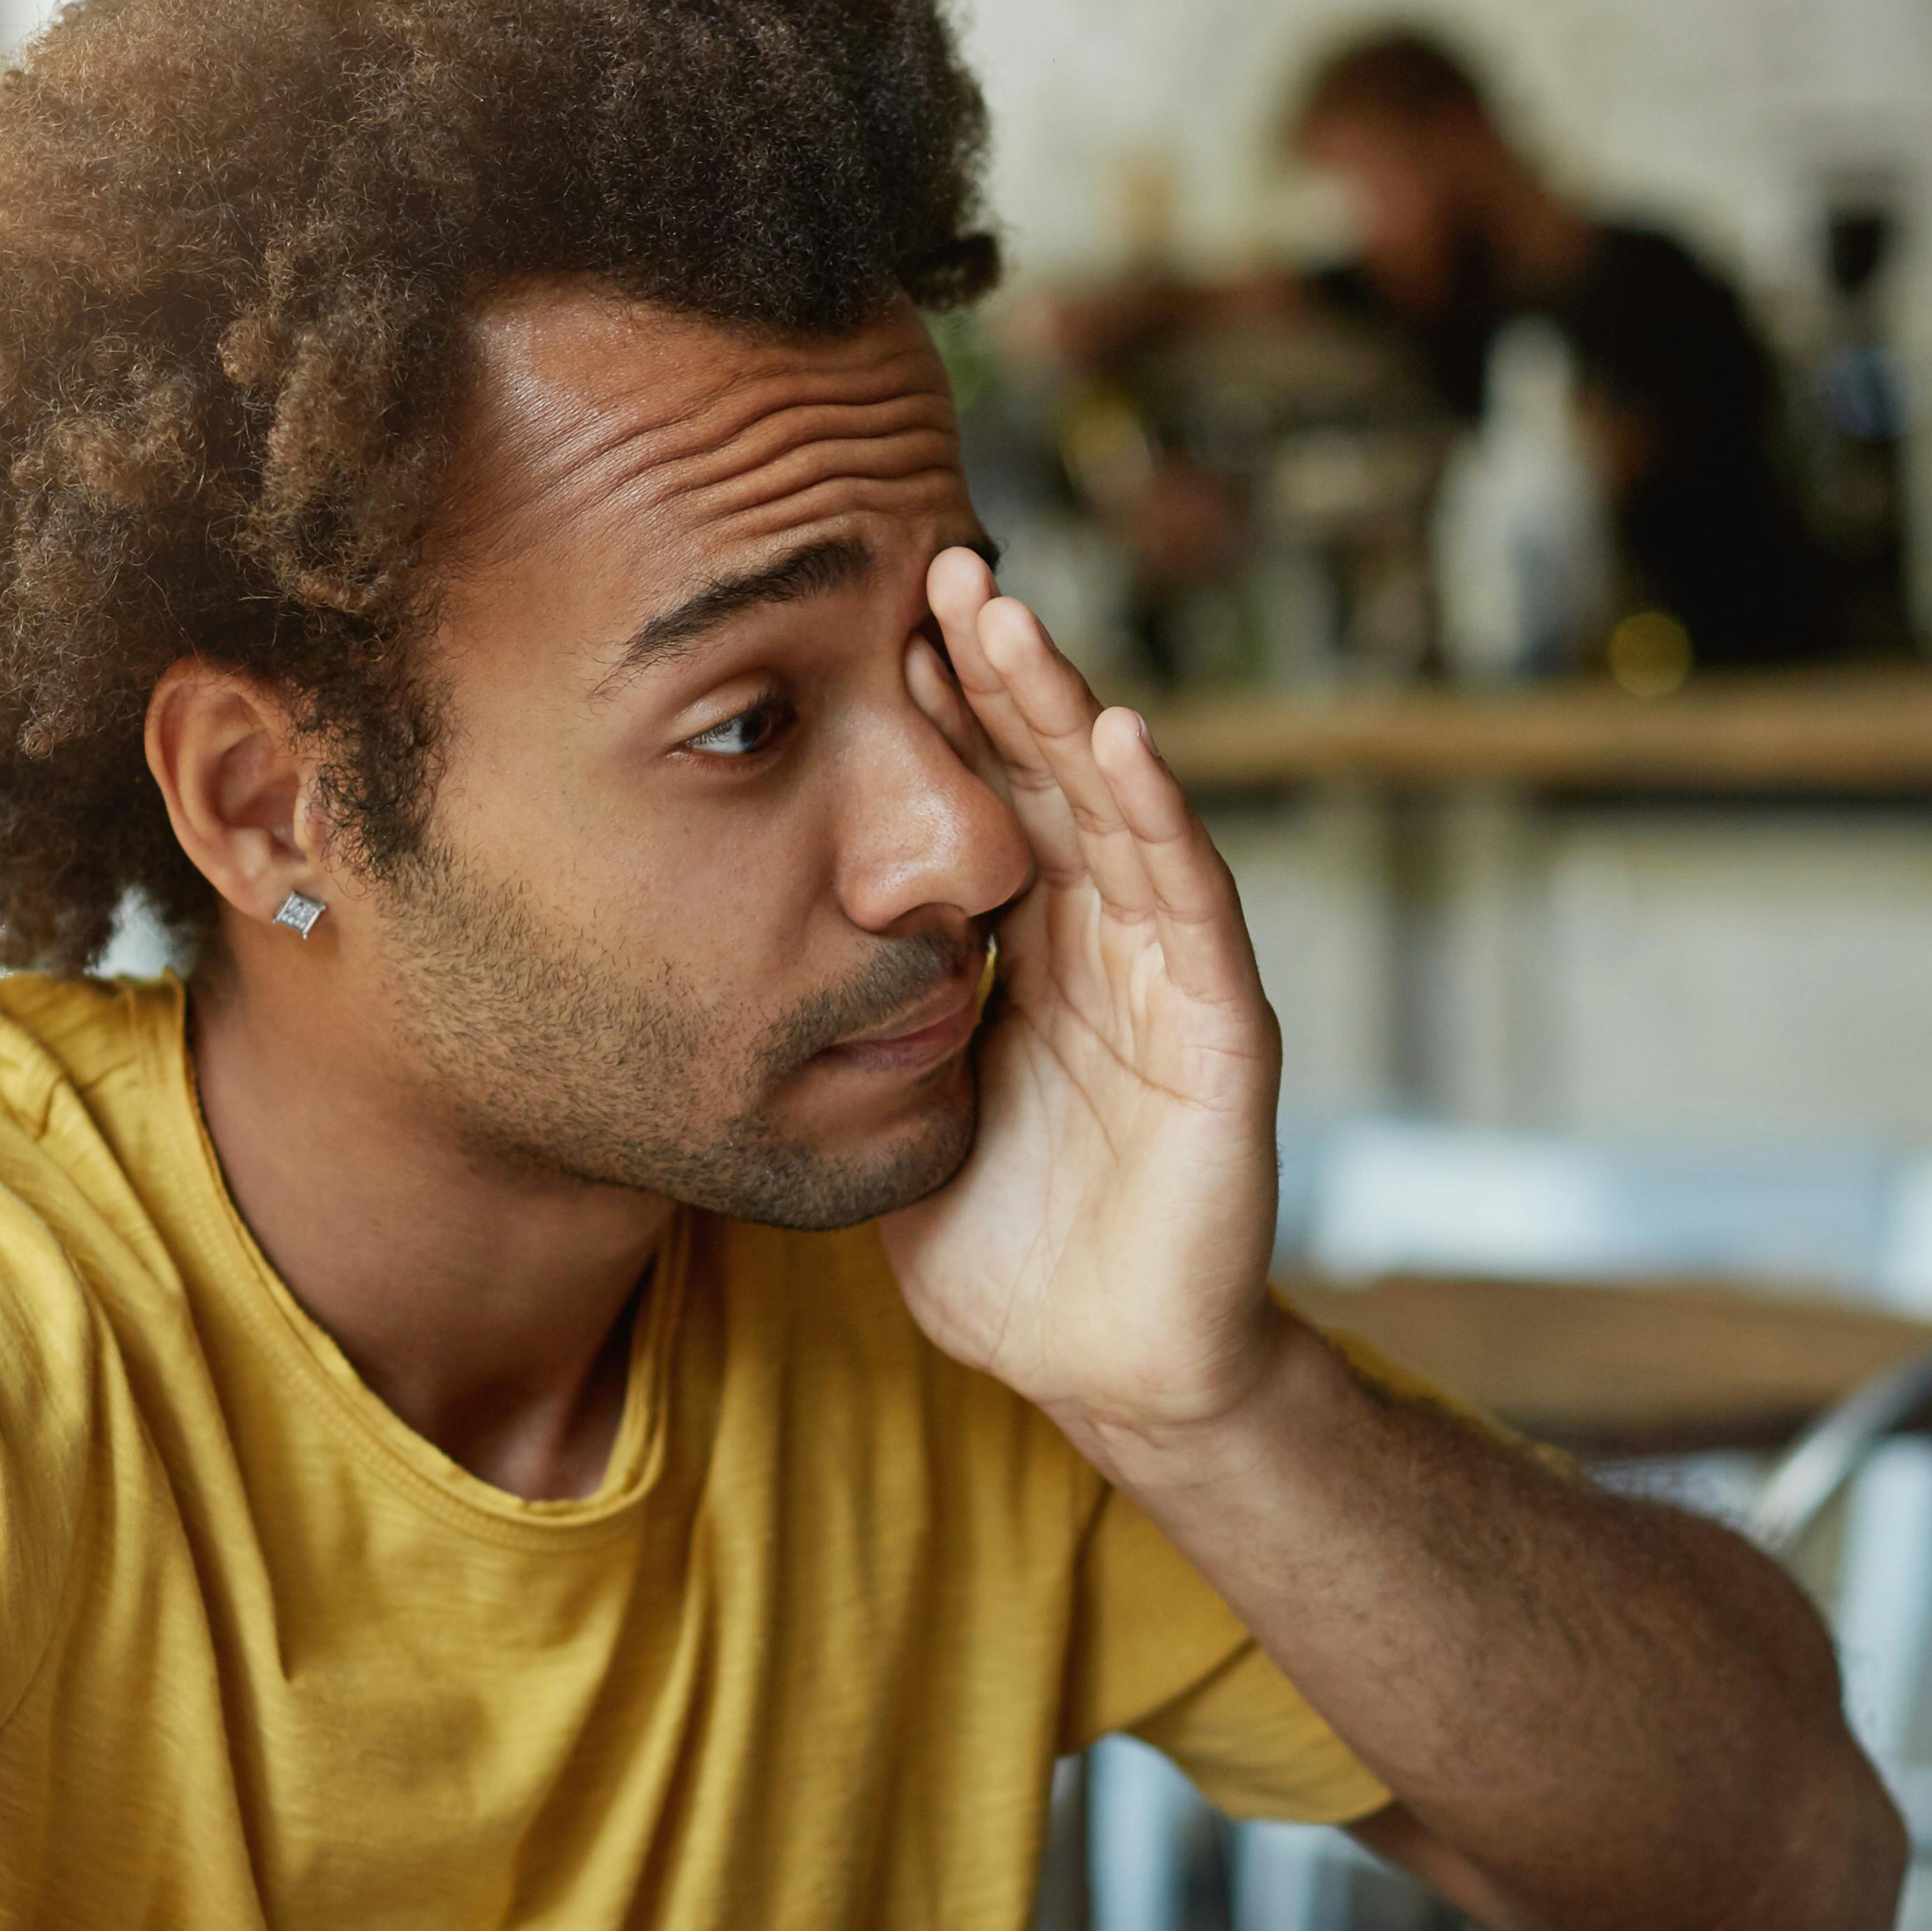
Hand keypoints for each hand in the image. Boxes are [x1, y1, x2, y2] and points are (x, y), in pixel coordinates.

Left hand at [880, 550, 1289, 1450]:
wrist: (1101, 1369)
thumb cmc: (999, 1246)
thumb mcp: (890, 1106)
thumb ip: (841, 1022)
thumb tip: (705, 953)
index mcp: (1030, 951)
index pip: (987, 799)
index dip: (938, 711)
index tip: (865, 614)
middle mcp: (1105, 942)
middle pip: (1051, 774)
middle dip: (998, 669)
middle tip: (931, 560)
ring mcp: (1172, 979)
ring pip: (1121, 809)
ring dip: (1067, 706)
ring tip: (1005, 614)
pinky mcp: (1225, 1034)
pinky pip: (1193, 908)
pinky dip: (1160, 817)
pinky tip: (1119, 740)